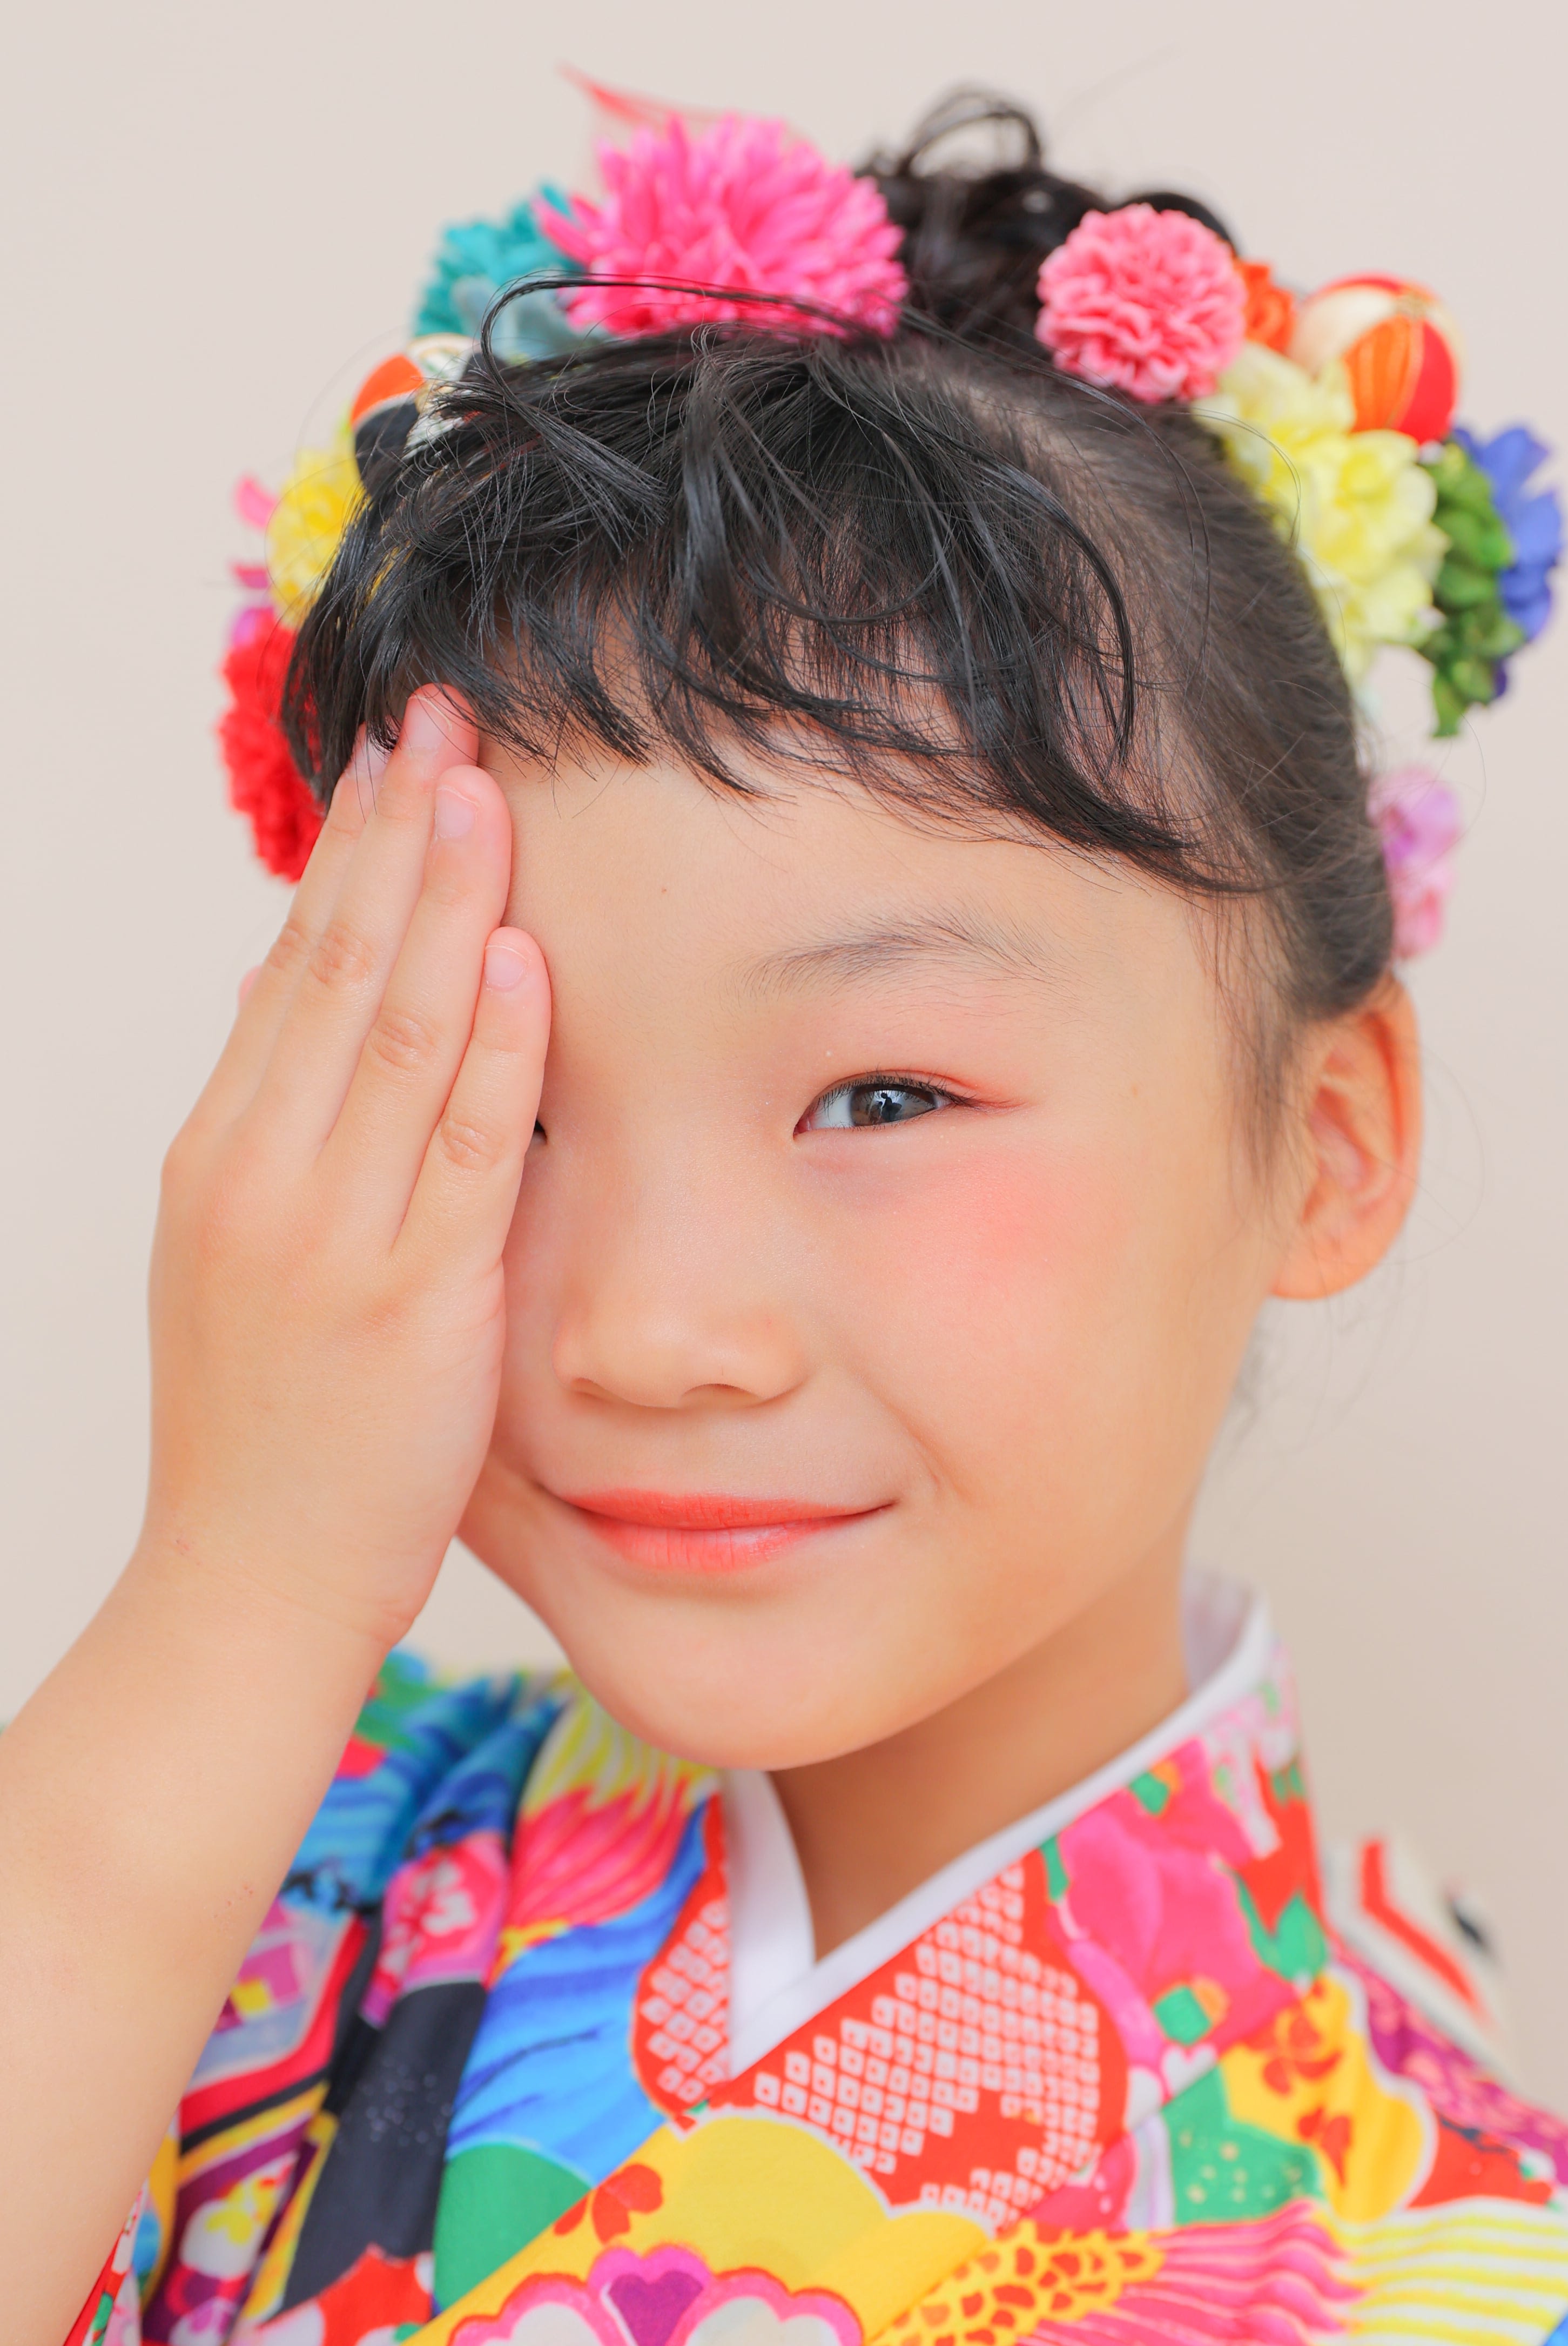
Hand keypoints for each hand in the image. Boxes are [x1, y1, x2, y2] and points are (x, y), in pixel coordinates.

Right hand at [142, 688, 550, 1652]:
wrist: (245, 1582)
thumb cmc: (265, 1427)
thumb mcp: (242, 1256)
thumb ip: (280, 1134)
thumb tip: (303, 1010)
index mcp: (222, 1155)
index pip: (293, 969)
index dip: (346, 854)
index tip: (389, 756)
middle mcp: (263, 1172)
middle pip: (335, 969)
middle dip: (394, 835)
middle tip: (442, 718)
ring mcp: (332, 1232)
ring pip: (394, 1032)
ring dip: (443, 901)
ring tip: (485, 789)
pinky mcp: (412, 1296)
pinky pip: (462, 1149)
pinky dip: (493, 1049)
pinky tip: (521, 959)